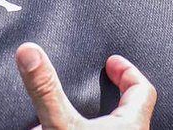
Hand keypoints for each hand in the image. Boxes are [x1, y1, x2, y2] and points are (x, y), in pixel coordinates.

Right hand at [15, 42, 156, 129]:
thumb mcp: (60, 125)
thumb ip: (46, 89)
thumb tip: (29, 51)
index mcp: (131, 125)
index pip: (143, 91)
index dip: (128, 72)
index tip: (112, 61)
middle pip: (131, 110)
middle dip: (113, 94)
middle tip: (97, 81)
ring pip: (117, 127)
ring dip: (101, 117)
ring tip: (82, 108)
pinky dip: (87, 128)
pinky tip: (69, 128)